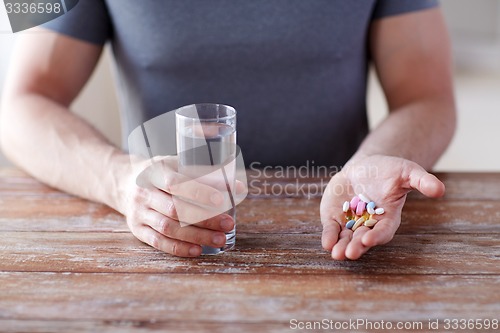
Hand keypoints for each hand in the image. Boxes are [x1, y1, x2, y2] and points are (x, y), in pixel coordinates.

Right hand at [120, 156, 236, 256]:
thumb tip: (237, 187)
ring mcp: (139, 213)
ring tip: (220, 239)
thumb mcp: (177, 164)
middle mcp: (144, 192)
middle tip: (228, 224)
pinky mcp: (137, 229)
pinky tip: (198, 250)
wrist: (122, 182)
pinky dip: (179, 248)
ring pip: (168, 228)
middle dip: (204, 218)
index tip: (221, 198)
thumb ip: (204, 174)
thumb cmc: (160, 172)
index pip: (176, 183)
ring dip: (196, 236)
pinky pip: (158, 242)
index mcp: (154, 171)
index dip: (198, 191)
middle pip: (175, 209)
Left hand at [320, 155, 444, 259]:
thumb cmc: (390, 171)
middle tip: (350, 253)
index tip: (368, 239)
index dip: (377, 236)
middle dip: (356, 246)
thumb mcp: (407, 172)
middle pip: (363, 239)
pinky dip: (329, 236)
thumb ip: (422, 181)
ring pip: (346, 239)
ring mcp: (351, 222)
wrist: (366, 167)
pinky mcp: (336, 217)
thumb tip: (440, 189)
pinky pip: (332, 229)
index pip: (383, 231)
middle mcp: (369, 224)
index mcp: (388, 218)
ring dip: (341, 247)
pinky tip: (326, 243)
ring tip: (337, 254)